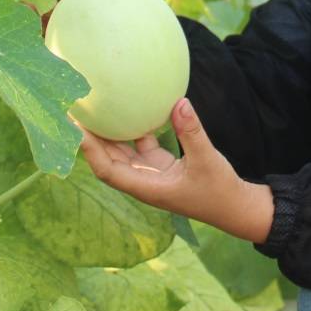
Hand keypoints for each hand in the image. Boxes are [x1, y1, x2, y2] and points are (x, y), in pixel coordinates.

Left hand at [79, 98, 273, 243]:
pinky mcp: (162, 167)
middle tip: (75, 113)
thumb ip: (191, 132)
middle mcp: (143, 181)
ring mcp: (151, 174)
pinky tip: (129, 109)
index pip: (107, 170)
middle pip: (107, 160)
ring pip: (121, 153)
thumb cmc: (219, 191)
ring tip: (94, 110)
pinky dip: (133, 131)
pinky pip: (141, 146)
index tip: (76, 130)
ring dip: (107, 135)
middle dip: (89, 140)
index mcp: (147, 187)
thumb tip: (179, 103)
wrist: (235, 208)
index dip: (89, 151)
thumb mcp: (207, 160)